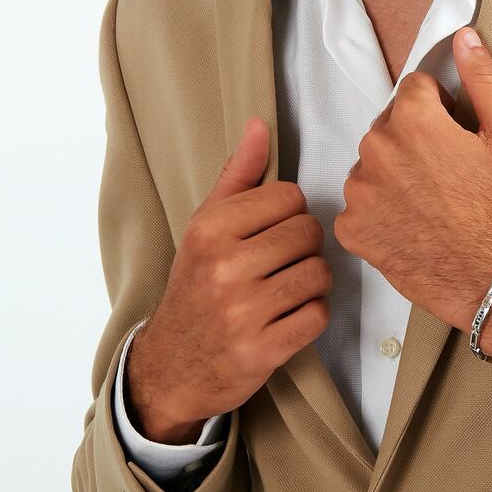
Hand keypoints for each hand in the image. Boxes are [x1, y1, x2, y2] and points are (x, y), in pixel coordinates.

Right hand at [125, 118, 330, 442]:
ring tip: (287, 287)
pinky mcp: (262, 351)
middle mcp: (223, 268)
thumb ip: (237, 175)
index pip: (290, 197)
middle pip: (309, 233)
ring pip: (319, 273)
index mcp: (209, 230)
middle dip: (304, 246)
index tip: (271, 231)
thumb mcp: (205, 226)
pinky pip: (318, 315)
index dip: (290, 213)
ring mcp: (242, 313)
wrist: (172, 366)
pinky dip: (311, 315)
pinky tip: (288, 317)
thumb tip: (259, 125)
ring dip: (312, 281)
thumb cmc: (196, 285)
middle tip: (282, 262)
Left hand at [334, 26, 491, 331]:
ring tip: (431, 200)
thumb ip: (483, 77)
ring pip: (373, 163)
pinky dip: (380, 210)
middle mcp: (376, 151)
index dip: (441, 109)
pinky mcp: (353, 229)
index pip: (415, 89)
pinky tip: (412, 223)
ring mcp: (360, 193)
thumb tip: (464, 36)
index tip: (458, 137)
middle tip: (449, 172)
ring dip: (394, 172)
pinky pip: (360, 204)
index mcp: (412, 121)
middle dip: (415, 138)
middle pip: (390, 124)